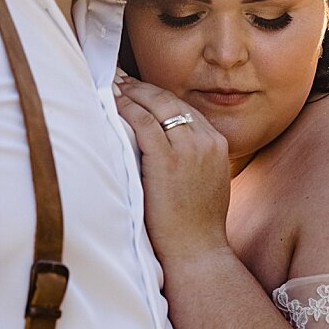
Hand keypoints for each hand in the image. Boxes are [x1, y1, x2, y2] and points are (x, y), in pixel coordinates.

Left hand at [114, 72, 232, 267]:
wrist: (197, 251)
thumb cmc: (196, 224)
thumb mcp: (207, 180)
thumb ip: (193, 157)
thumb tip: (168, 142)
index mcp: (217, 142)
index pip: (182, 108)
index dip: (156, 96)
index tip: (137, 88)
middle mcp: (205, 139)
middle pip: (168, 101)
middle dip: (141, 87)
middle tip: (119, 77)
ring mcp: (188, 148)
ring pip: (155, 106)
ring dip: (130, 92)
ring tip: (111, 84)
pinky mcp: (167, 159)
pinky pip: (142, 123)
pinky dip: (125, 109)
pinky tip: (111, 103)